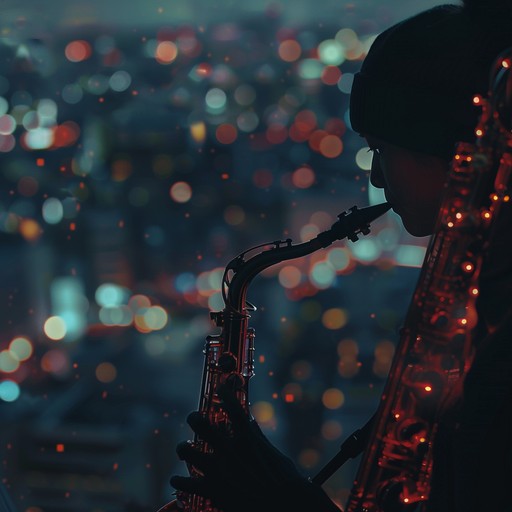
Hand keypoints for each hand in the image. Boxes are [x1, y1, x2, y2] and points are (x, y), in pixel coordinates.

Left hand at [170, 384, 340, 511]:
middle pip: (200, 423)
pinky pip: (183, 482)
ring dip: (183, 449)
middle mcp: (229, 449)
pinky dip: (179, 480)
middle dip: (194, 417)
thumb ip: (259, 438)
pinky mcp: (212, 490)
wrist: (284, 507)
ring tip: (185, 449)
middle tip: (194, 418)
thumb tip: (250, 423)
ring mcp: (218, 469)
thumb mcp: (275, 455)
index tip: (221, 388)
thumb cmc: (285, 482)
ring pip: (185, 450)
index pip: (233, 407)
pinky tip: (179, 479)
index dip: (225, 393)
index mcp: (247, 438)